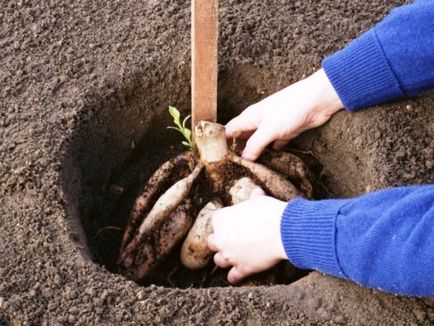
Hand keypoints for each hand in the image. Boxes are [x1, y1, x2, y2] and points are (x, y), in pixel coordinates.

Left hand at [207, 194, 287, 283]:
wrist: (283, 230)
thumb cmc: (270, 212)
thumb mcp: (259, 200)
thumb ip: (254, 198)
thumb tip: (257, 192)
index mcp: (221, 219)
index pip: (216, 221)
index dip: (225, 223)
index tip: (233, 224)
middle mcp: (221, 238)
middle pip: (213, 242)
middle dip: (220, 241)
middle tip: (230, 240)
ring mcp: (230, 255)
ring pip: (218, 260)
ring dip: (224, 259)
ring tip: (231, 257)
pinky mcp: (242, 268)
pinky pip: (232, 277)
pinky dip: (234, 277)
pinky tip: (235, 277)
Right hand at [226, 69, 342, 159]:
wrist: (318, 101)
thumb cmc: (291, 108)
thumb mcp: (269, 129)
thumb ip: (255, 145)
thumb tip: (244, 159)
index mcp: (249, 117)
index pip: (228, 130)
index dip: (220, 142)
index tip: (214, 157)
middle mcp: (258, 121)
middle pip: (242, 138)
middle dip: (237, 151)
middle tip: (231, 169)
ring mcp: (272, 127)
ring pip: (258, 143)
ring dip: (254, 154)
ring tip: (248, 170)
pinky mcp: (285, 132)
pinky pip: (274, 144)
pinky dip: (271, 153)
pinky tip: (269, 164)